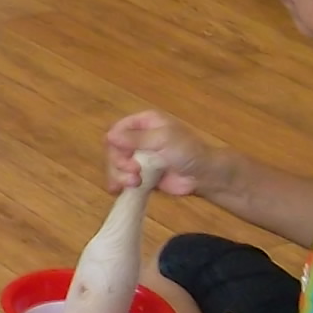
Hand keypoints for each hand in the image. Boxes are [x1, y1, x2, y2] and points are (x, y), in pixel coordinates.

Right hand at [104, 110, 220, 197]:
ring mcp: (139, 158)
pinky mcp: (140, 175)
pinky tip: (119, 190)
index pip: (118, 129)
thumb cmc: (188, 151)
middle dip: (119, 162)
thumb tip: (109, 136)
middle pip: (114, 149)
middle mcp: (139, 138)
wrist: (204, 176)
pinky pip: (122, 178)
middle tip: (133, 172)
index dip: (115, 142)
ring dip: (120, 175)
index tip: (122, 154)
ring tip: (134, 183)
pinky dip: (118, 184)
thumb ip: (136, 138)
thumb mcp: (163, 139)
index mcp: (145, 123)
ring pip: (115, 165)